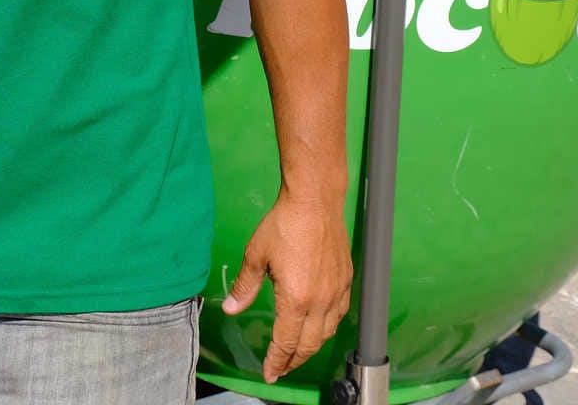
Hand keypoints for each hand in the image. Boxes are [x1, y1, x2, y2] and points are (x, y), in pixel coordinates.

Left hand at [221, 192, 352, 383]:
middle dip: (293, 361)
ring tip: (297, 353)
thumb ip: (245, 287)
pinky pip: (339, 315)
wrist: (314, 202)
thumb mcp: (255, 256)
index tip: (269, 373)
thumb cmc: (283, 225)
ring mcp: (337, 292)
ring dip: (311, 347)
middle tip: (281, 369)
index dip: (276, 361)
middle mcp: (321, 302)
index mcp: (296, 300)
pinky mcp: (346, 281)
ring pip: (327, 333)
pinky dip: (328, 328)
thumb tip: (231, 309)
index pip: (286, 342)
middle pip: (309, 345)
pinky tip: (319, 326)